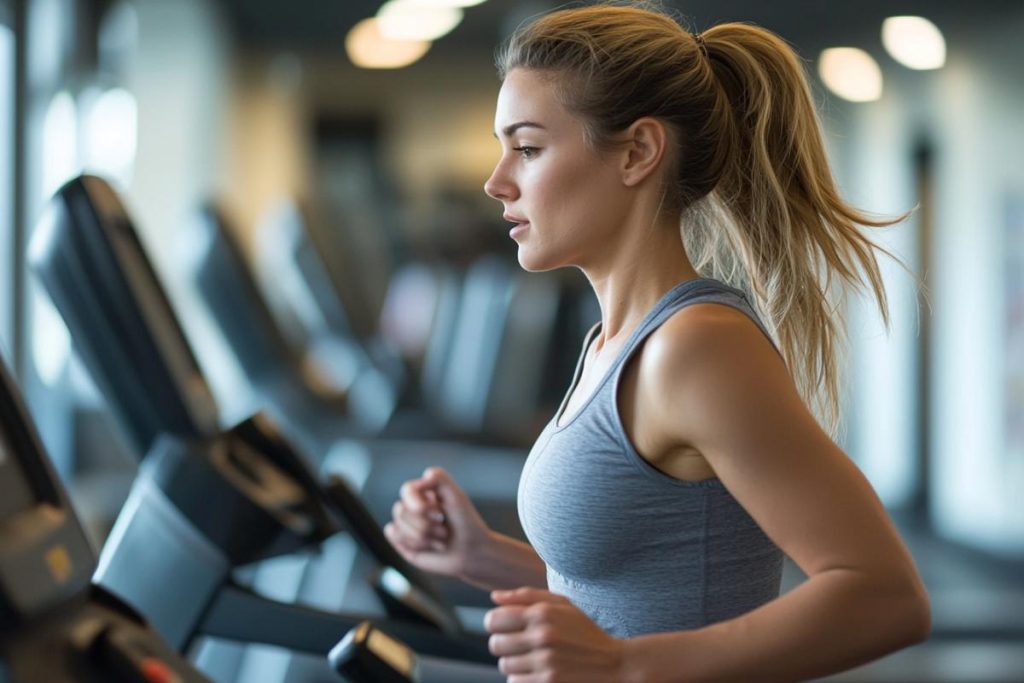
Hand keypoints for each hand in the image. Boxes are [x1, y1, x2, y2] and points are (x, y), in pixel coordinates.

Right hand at [384, 467, 491, 578]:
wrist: (472, 551)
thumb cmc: (466, 522)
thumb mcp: (456, 495)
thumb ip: (437, 477)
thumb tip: (418, 479)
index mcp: (424, 492)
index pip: (407, 490)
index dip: (420, 506)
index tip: (440, 514)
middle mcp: (412, 506)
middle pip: (400, 510)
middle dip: (425, 525)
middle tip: (444, 530)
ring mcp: (406, 524)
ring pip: (397, 526)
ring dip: (423, 537)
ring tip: (441, 540)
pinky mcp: (403, 541)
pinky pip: (394, 536)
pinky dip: (414, 544)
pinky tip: (429, 546)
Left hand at [485, 588, 625, 682]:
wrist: (615, 664)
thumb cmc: (585, 632)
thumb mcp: (562, 605)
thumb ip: (526, 597)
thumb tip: (494, 597)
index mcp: (542, 613)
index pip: (493, 620)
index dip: (496, 624)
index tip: (507, 628)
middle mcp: (542, 636)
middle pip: (496, 645)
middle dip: (504, 645)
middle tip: (521, 646)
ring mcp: (545, 662)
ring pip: (505, 666)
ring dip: (515, 664)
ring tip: (534, 659)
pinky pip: (516, 682)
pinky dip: (523, 679)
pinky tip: (539, 672)